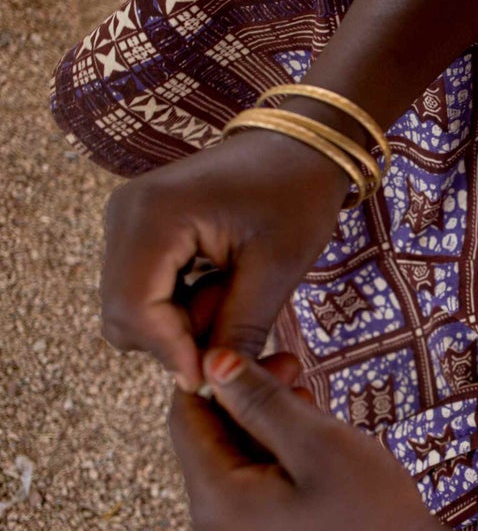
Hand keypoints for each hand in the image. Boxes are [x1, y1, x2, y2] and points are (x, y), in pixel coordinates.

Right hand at [101, 128, 350, 389]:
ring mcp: (126, 219)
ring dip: (179, 324)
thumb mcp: (277, 268)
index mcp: (154, 214)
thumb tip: (211, 384)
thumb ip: (239, 328)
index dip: (170, 352)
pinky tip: (223, 290)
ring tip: (236, 301)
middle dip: (175, 340)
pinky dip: (179, 305)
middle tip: (236, 334)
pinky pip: (143, 288)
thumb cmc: (298, 196)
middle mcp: (124, 213)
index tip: (215, 377)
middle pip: (123, 313)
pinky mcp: (139, 228)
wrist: (301, 146)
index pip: (133, 308)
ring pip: (131, 306)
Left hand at [168, 348, 451, 530]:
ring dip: (266, 427)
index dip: (219, 374)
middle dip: (247, 399)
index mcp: (216, 502)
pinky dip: (276, 459)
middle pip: (208, 440)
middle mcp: (211, 529)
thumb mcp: (317, 443)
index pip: (185, 416)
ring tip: (315, 407)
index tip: (274, 352)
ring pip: (233, 463)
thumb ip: (259, 400)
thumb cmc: (372, 511)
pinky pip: (252, 490)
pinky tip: (316, 449)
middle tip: (300, 369)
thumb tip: (210, 360)